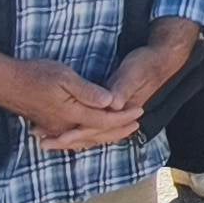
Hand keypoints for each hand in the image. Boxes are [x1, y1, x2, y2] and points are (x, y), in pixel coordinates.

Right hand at [0, 51, 126, 146]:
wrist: (3, 82)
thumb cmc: (34, 74)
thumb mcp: (64, 76)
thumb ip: (88, 91)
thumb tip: (111, 102)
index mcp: (72, 113)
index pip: (105, 120)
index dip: (124, 118)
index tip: (139, 111)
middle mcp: (65, 126)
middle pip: (98, 134)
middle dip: (119, 131)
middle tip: (137, 126)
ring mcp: (55, 128)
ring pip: (86, 139)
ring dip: (105, 136)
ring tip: (120, 132)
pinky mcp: (48, 126)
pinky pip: (73, 138)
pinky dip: (87, 138)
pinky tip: (90, 137)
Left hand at [45, 21, 203, 152]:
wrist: (162, 61)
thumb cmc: (146, 64)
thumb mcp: (133, 72)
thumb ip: (122, 88)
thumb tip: (112, 104)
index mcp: (121, 109)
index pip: (96, 127)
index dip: (75, 133)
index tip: (56, 136)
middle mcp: (117, 116)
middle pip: (91, 135)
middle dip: (66, 140)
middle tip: (41, 142)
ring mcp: (116, 116)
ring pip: (91, 135)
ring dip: (70, 139)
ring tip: (47, 140)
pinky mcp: (113, 111)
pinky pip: (94, 128)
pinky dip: (78, 133)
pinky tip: (64, 131)